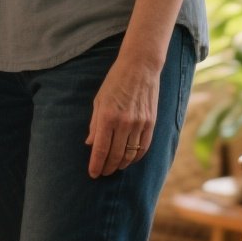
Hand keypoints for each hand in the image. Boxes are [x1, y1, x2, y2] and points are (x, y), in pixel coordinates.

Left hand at [85, 54, 160, 178]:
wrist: (140, 67)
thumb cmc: (116, 81)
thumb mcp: (99, 100)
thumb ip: (95, 124)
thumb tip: (90, 144)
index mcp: (107, 116)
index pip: (101, 149)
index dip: (96, 164)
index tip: (93, 174)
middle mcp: (124, 122)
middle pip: (115, 155)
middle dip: (107, 168)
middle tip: (103, 173)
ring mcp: (139, 124)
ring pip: (130, 154)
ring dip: (121, 164)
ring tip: (114, 167)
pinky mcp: (151, 123)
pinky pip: (143, 147)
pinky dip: (136, 157)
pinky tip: (129, 159)